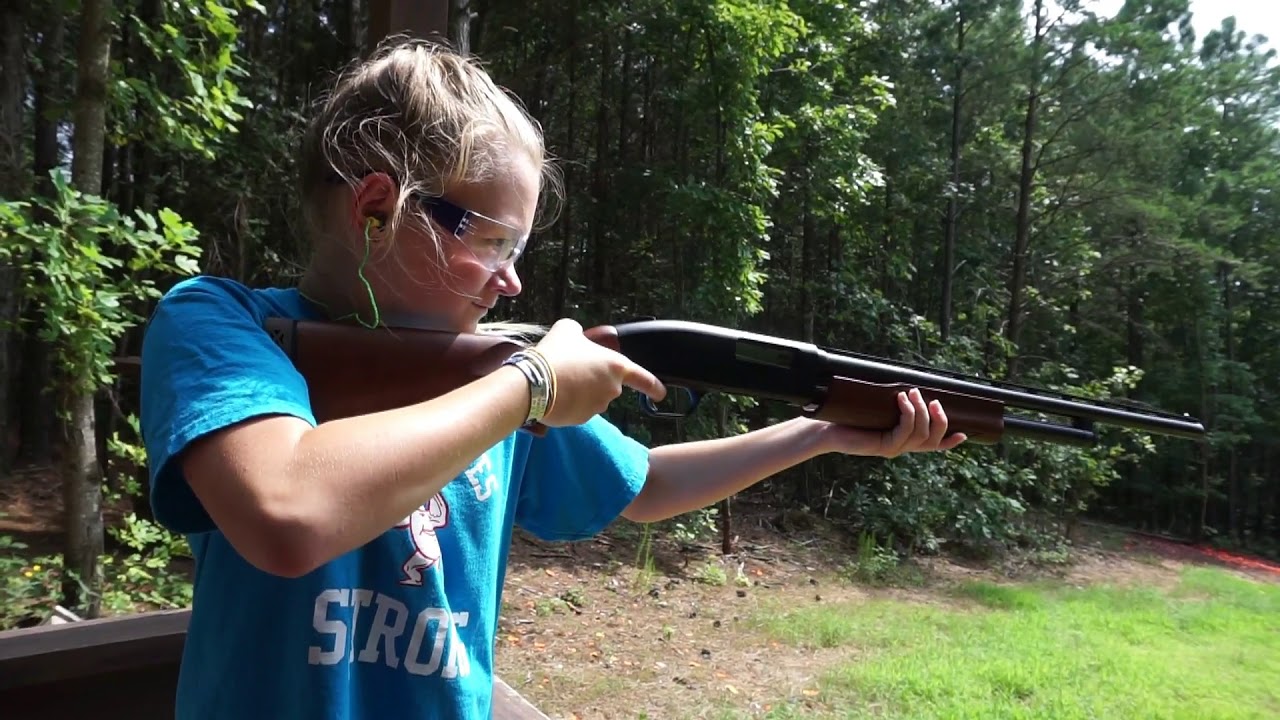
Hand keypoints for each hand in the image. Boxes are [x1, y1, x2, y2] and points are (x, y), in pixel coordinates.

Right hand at [531, 318, 666, 426]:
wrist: (534, 382)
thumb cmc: (555, 353)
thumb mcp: (568, 329)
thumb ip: (579, 333)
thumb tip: (576, 336)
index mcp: (616, 366)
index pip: (644, 379)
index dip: (654, 387)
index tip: (661, 394)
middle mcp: (611, 390)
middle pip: (609, 385)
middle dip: (594, 379)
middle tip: (572, 368)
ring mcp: (596, 407)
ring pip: (592, 398)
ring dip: (581, 390)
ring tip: (559, 379)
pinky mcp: (580, 419)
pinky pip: (578, 409)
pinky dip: (569, 402)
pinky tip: (554, 392)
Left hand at [818, 387, 966, 457]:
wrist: (826, 430)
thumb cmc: (849, 417)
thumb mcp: (876, 408)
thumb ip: (892, 404)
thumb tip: (906, 384)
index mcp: (902, 441)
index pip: (931, 446)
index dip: (949, 442)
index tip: (964, 433)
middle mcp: (901, 447)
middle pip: (932, 440)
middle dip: (939, 419)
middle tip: (934, 400)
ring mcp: (894, 449)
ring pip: (921, 434)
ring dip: (920, 411)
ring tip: (912, 392)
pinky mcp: (884, 447)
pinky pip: (904, 432)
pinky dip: (907, 414)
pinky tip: (902, 399)